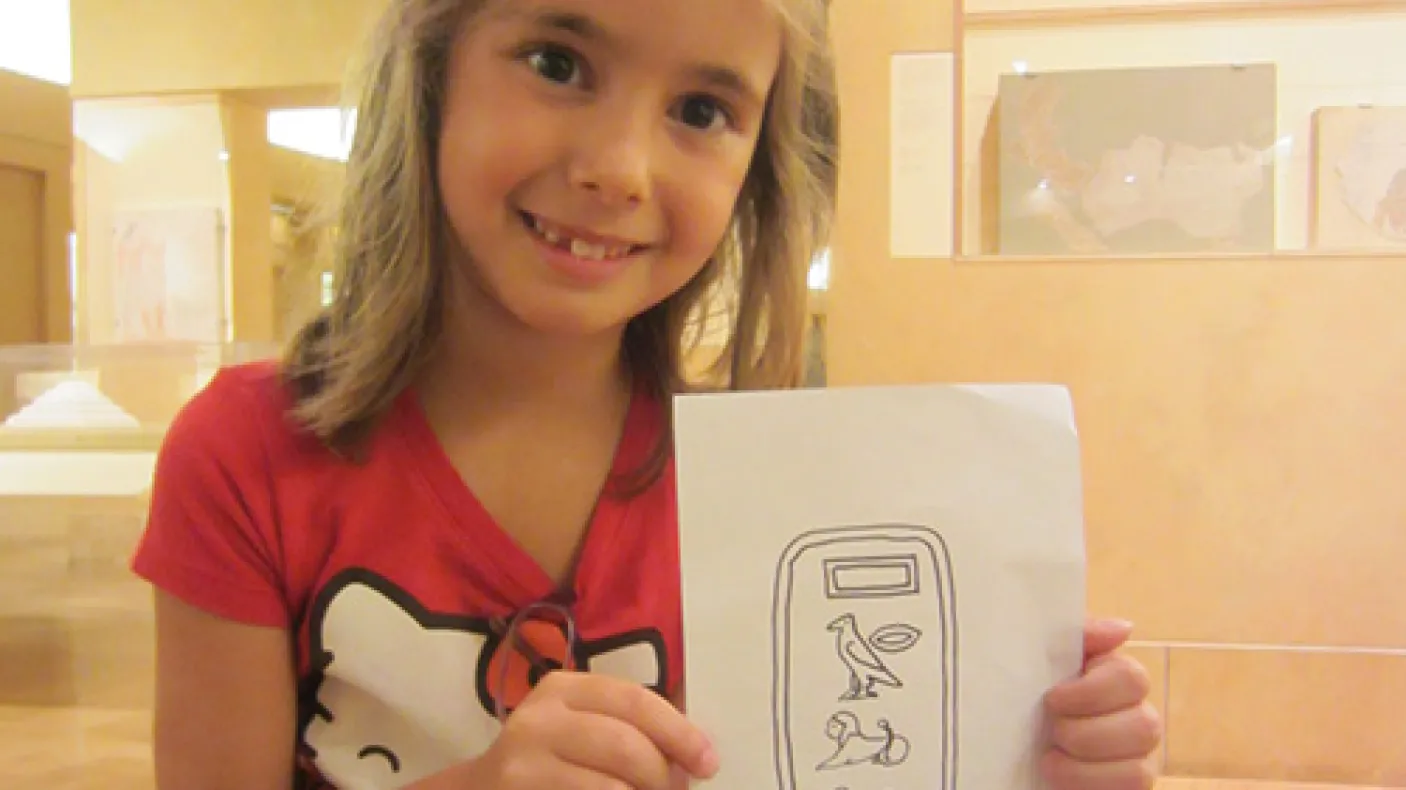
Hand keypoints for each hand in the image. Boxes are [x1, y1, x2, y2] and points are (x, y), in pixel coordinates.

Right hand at [461, 670, 718, 789]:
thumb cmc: (549, 759)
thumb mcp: (582, 726)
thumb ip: (629, 728)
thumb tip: (696, 751)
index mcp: (564, 689)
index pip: (635, 701)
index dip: (680, 732)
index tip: (709, 763)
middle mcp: (539, 719)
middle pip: (625, 746)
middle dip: (662, 776)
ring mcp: (523, 764)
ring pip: (612, 787)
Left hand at [1041, 617, 1161, 789]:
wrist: (1010, 746)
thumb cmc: (1030, 697)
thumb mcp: (1043, 661)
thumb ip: (1076, 637)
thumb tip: (1124, 628)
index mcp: (1118, 679)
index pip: (1131, 678)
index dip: (1090, 692)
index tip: (1052, 698)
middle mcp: (1139, 718)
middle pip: (1144, 725)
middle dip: (1084, 733)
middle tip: (1052, 731)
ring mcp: (1140, 758)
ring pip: (1139, 769)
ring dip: (1083, 768)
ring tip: (1051, 759)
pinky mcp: (1129, 786)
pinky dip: (1089, 786)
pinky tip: (1060, 779)